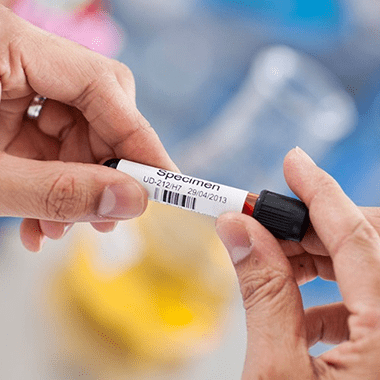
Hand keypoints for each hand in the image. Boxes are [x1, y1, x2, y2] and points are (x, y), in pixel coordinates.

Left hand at [0, 5, 175, 250]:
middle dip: (107, 168)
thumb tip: (131, 201)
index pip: (102, 85)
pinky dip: (54, 185)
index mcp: (1, 42)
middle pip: (94, 108)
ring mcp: (8, 81)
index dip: (139, 139)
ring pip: (74, 132)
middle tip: (113, 214)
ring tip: (67, 228)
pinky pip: (47, 145)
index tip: (165, 183)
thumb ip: (58, 191)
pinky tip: (45, 221)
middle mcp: (12, 54)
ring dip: (79, 185)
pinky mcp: (2, 109)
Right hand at [216, 147, 379, 378]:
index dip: (321, 192)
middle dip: (312, 228)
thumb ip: (263, 295)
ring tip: (273, 266)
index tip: (293, 162)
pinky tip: (299, 313)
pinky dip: (331, 296)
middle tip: (263, 226)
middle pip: (367, 244)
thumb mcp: (275, 374)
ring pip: (367, 268)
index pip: (357, 238)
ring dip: (318, 259)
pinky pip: (369, 301)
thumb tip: (238, 229)